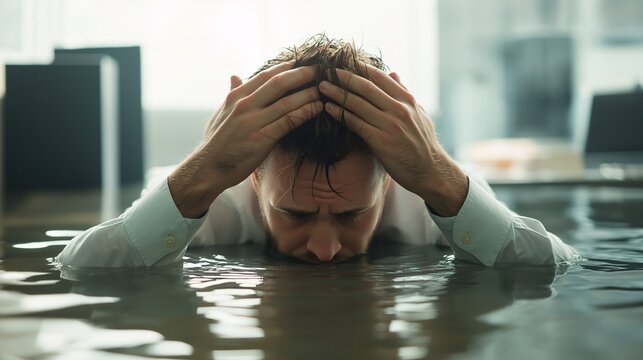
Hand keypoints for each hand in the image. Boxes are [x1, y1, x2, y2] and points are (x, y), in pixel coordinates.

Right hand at [169, 62, 322, 217]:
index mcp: (235, 98)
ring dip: (307, 94)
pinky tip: (316, 109)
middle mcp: (244, 106)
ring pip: (286, 103)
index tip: (299, 62)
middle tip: (318, 70)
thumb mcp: (220, 114)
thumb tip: (235, 76)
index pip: (263, 77)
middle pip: (278, 84)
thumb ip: (231, 94)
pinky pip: (288, 121)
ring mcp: (253, 122)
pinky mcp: (262, 139)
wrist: (208, 168)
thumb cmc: (216, 142)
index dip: (283, 68)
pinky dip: (304, 113)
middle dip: (300, 75)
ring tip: (323, 90)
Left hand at [319, 65, 467, 215]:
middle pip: (366, 88)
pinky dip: (341, 114)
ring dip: (337, 93)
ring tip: (322, 87)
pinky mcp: (381, 142)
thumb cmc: (423, 143)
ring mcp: (390, 125)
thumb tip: (393, 73)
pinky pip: (356, 124)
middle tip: (326, 69)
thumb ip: (404, 93)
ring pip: (358, 104)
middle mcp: (399, 109)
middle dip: (344, 77)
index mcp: (408, 100)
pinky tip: (329, 108)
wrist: (430, 171)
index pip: (380, 78)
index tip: (344, 62)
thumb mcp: (419, 113)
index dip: (360, 68)